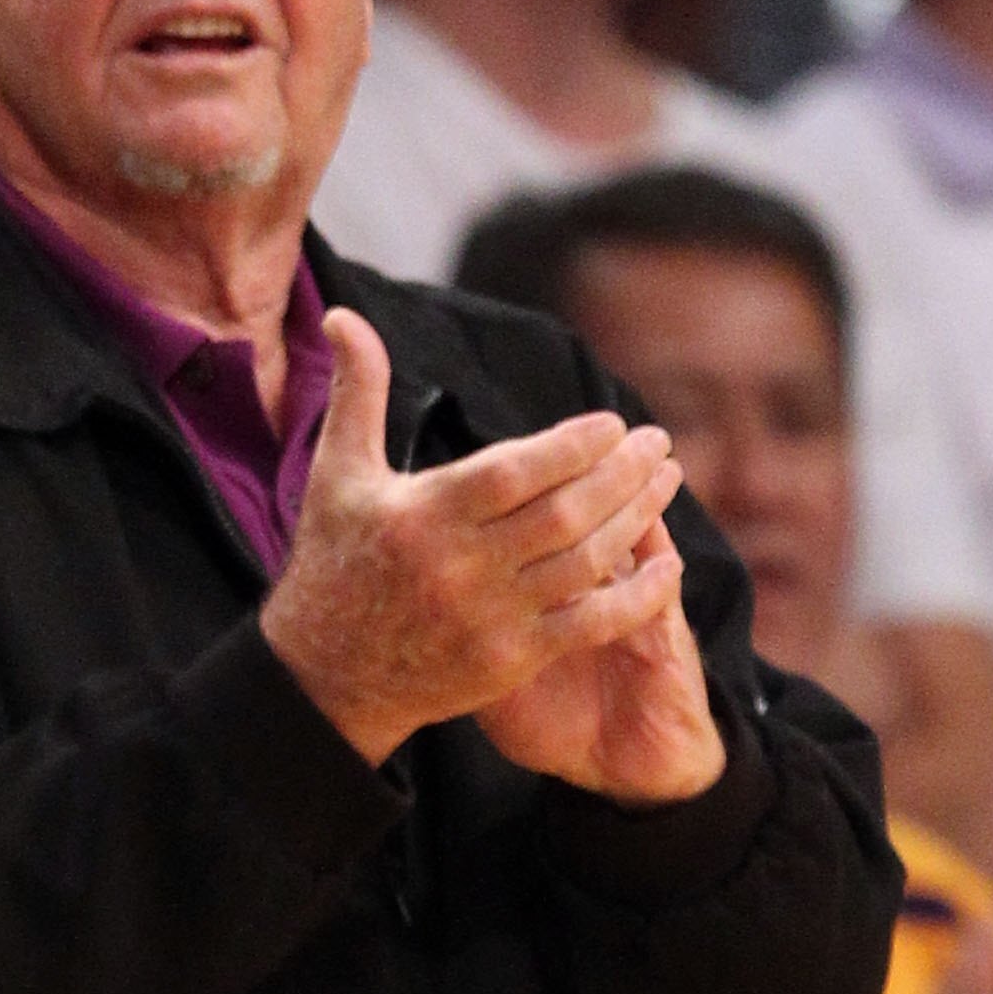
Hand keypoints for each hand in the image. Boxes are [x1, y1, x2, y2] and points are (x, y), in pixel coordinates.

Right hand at [261, 311, 716, 798]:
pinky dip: (636, 595)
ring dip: (636, 519)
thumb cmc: (333, 564)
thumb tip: (344, 315)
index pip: (514, 471)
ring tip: (666, 480)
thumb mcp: (336, 474)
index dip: (572, 446)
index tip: (612, 424)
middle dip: (622, 474)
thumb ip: (357, 392)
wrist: (325, 678)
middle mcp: (459, 567)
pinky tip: (667, 564)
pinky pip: (589, 624)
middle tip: (658, 442)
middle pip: (564, 514)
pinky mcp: (509, 661)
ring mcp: (489, 618)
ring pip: (585, 563)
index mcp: (422, 514)